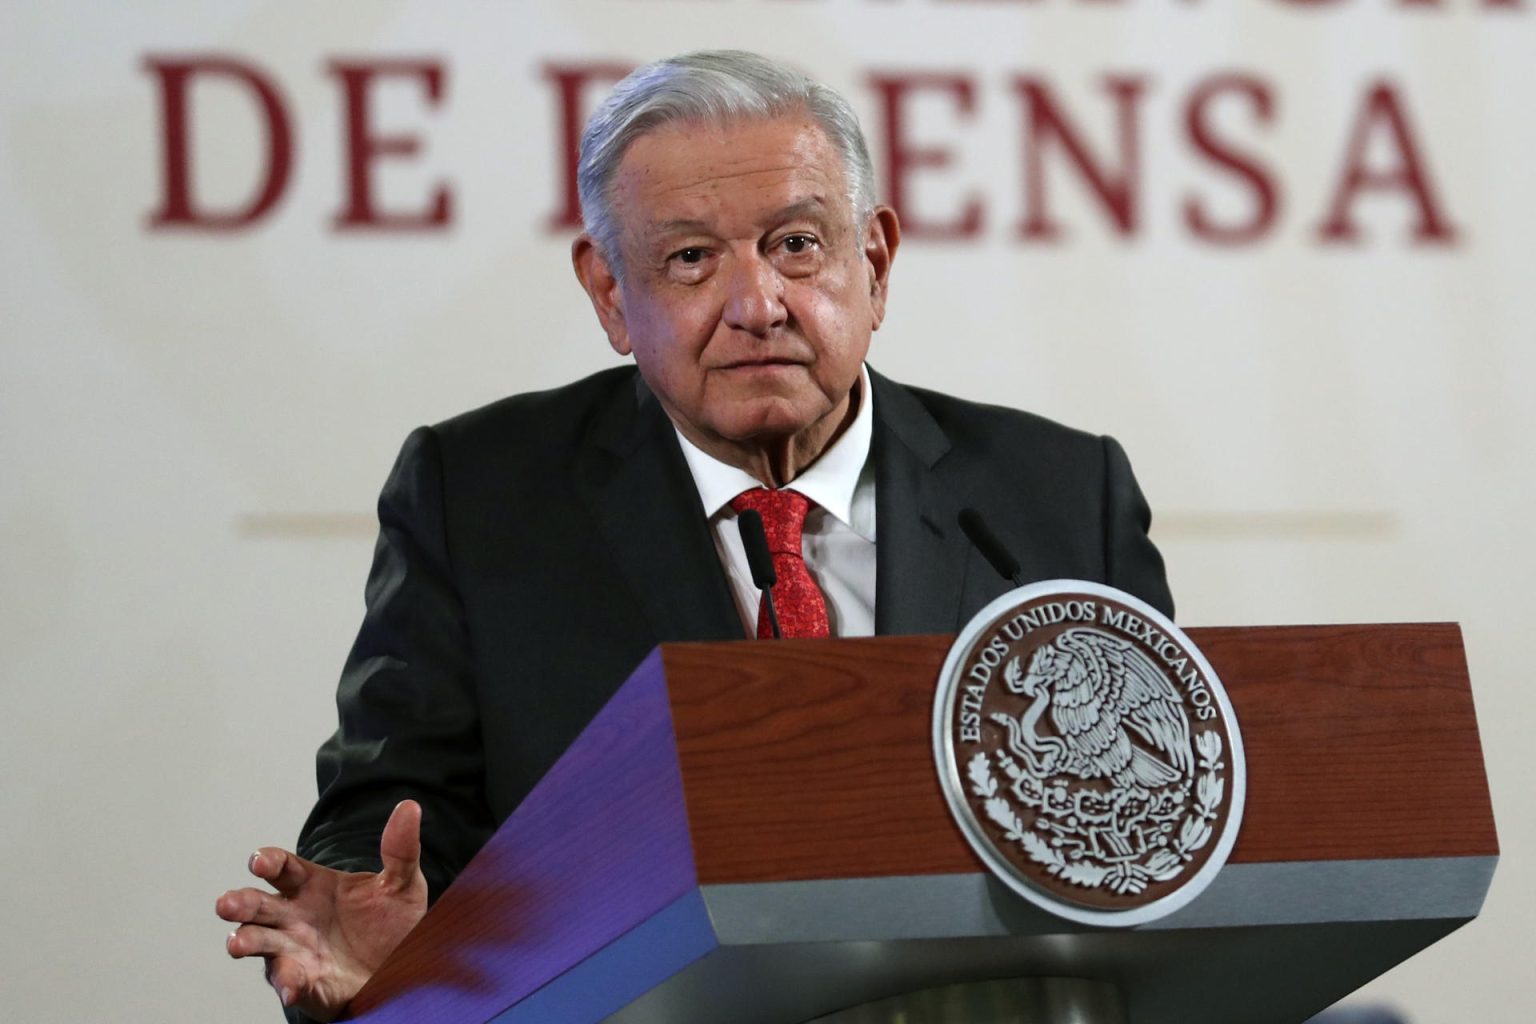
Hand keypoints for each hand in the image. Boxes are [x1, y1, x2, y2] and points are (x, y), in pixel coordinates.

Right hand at [217, 800, 428, 1020]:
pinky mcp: (305, 982)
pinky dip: (287, 983)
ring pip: (259, 942)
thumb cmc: (391, 923)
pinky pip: (289, 982)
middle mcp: (295, 916)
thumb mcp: (402, 884)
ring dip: (245, 941)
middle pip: (258, 905)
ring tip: (237, 943)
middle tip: (227, 903)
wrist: (401, 969)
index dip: (268, 861)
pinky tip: (292, 986)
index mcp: (313, 885)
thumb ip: (400, 850)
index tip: (260, 861)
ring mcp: (294, 949)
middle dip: (240, 903)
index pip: (283, 868)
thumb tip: (409, 807)